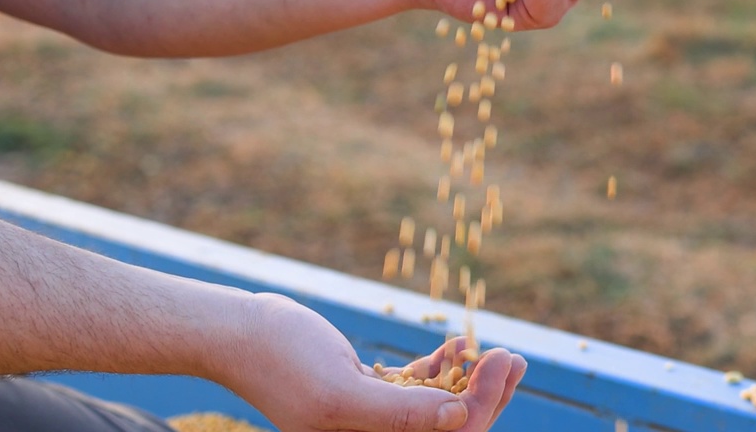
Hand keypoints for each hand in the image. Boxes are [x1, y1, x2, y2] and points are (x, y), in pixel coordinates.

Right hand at [218, 293, 525, 431]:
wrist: (240, 334)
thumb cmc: (281, 361)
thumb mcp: (342, 392)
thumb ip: (401, 413)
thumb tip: (461, 416)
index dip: (483, 408)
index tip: (502, 361)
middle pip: (449, 428)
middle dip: (487, 396)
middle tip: (515, 356)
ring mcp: (373, 419)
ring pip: (438, 408)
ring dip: (472, 381)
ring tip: (501, 350)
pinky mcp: (368, 394)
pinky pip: (417, 390)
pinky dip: (441, 370)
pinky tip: (456, 346)